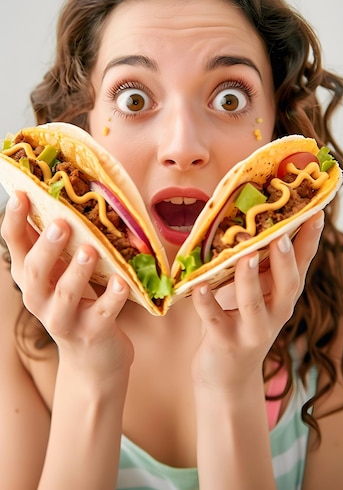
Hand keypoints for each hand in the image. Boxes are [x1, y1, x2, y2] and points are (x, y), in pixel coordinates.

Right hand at [1, 191, 133, 375]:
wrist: (92, 356)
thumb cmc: (76, 300)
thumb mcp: (58, 270)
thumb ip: (54, 241)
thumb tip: (58, 193)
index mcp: (30, 276)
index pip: (15, 245)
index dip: (14, 220)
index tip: (21, 194)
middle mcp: (39, 298)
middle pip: (33, 271)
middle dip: (47, 247)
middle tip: (62, 224)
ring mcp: (63, 318)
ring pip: (64, 295)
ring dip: (77, 272)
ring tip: (90, 251)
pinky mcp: (91, 332)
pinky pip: (102, 313)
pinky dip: (111, 297)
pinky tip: (121, 282)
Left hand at [191, 212, 323, 391]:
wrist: (228, 375)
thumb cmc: (240, 320)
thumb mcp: (258, 291)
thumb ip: (261, 264)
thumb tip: (256, 220)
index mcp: (284, 294)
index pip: (302, 264)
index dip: (310, 239)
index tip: (317, 212)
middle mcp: (275, 312)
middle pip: (287, 285)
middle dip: (285, 259)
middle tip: (281, 235)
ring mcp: (251, 330)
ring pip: (253, 303)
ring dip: (249, 280)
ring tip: (246, 256)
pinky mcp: (225, 342)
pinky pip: (215, 320)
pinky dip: (207, 303)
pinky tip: (200, 287)